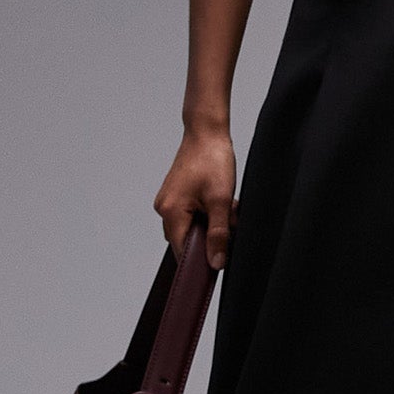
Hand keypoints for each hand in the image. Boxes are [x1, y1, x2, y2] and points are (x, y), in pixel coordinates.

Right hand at [155, 125, 236, 266]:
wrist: (207, 132)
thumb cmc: (212, 160)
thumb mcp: (221, 200)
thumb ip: (219, 234)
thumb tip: (217, 262)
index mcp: (170, 212)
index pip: (182, 251)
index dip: (201, 259)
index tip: (220, 260)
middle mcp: (164, 208)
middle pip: (186, 239)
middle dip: (210, 237)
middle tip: (229, 223)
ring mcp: (168, 201)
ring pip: (191, 227)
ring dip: (211, 223)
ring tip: (226, 208)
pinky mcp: (176, 195)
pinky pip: (191, 214)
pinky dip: (207, 213)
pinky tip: (220, 202)